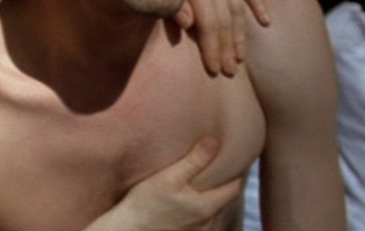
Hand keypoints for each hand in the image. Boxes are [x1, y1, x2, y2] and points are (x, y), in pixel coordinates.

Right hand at [84, 138, 242, 230]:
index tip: (229, 154)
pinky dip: (204, 203)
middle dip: (223, 180)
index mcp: (207, 206)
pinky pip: (206, 216)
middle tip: (216, 161)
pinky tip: (192, 195)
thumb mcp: (168, 178)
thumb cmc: (145, 203)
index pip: (234, 186)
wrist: (129, 228)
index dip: (234, 169)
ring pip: (216, 207)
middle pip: (226, 197)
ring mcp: (201, 230)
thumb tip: (214, 142)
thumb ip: (193, 161)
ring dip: (213, 192)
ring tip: (204, 176)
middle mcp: (208, 221)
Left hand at [174, 0, 270, 75]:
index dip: (212, 49)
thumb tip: (190, 25)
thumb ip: (174, 4)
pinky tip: (265, 23)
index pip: (208, 25)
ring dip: (241, 35)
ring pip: (237, 8)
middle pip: (225, 21)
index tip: (215, 70)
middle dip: (227, 49)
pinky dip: (257, 4)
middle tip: (230, 72)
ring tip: (241, 57)